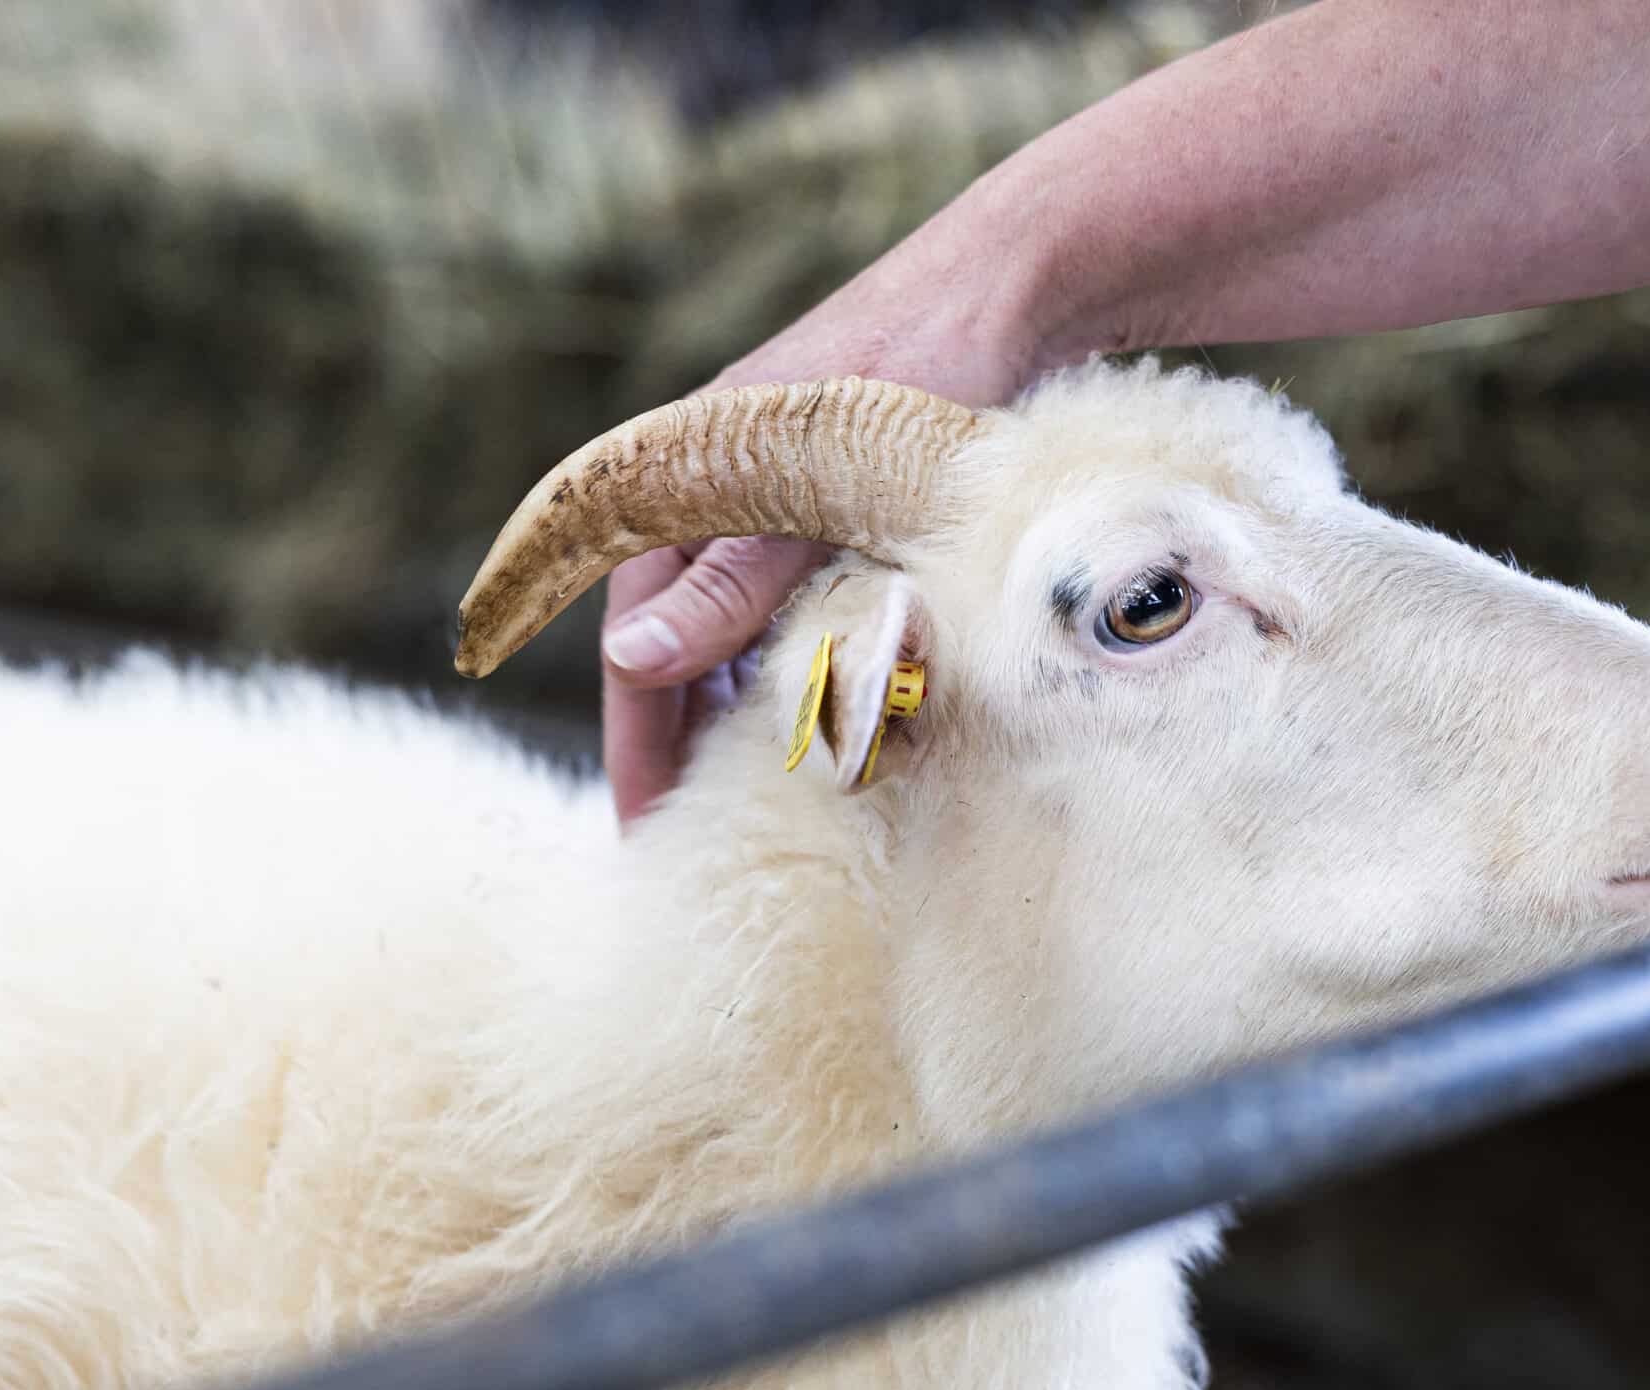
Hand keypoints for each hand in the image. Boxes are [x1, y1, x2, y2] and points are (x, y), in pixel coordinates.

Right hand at [598, 240, 1047, 824]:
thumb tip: (632, 662)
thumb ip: (735, 580)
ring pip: (729, 631)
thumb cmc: (921, 374)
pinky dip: (792, 668)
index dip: (639, 743)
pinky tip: (819, 723)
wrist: (1017, 293)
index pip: (635, 642)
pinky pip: (784, 608)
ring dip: (736, 710)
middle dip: (677, 743)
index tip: (649, 829)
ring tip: (750, 799)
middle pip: (671, 644)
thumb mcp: (822, 491)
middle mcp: (710, 493)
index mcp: (680, 481)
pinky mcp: (826, 509)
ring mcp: (769, 502)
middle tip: (691, 836)